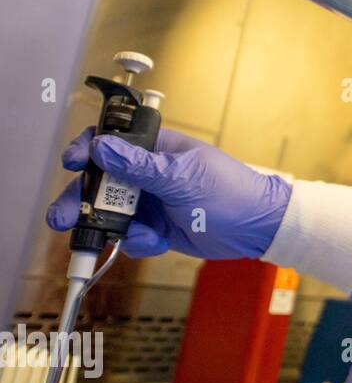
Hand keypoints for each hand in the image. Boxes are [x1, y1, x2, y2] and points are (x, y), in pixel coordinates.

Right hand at [46, 126, 291, 258]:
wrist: (257, 229)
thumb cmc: (232, 193)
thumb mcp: (183, 178)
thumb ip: (140, 166)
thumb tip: (102, 147)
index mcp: (158, 149)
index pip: (113, 141)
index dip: (88, 150)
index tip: (73, 163)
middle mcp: (149, 174)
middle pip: (101, 182)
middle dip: (82, 200)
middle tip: (64, 217)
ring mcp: (152, 201)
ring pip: (111, 213)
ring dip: (105, 226)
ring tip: (105, 238)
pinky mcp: (156, 227)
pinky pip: (131, 235)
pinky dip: (137, 242)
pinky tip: (156, 241)